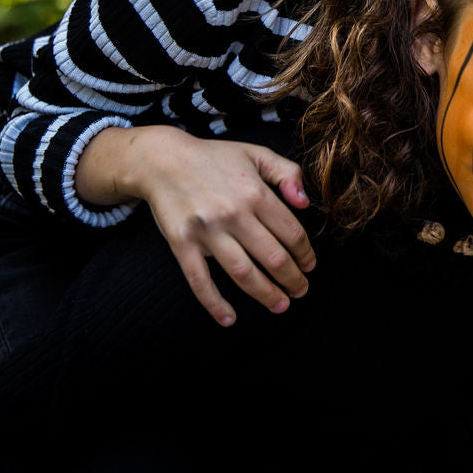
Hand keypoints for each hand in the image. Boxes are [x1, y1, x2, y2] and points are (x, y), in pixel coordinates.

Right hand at [76, 126, 315, 325]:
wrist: (162, 160)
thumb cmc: (214, 158)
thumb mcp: (256, 153)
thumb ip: (287, 173)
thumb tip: (304, 203)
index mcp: (255, 193)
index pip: (291, 233)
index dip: (305, 254)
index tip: (309, 266)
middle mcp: (233, 213)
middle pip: (272, 258)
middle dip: (292, 280)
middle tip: (300, 291)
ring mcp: (206, 231)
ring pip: (243, 273)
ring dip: (266, 294)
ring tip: (280, 305)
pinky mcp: (182, 244)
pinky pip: (200, 281)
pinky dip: (215, 304)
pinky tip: (229, 319)